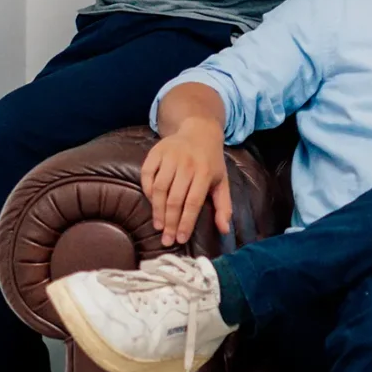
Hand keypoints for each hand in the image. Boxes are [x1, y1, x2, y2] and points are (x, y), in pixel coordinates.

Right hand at [141, 122, 230, 246]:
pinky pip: (147, 174)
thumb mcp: (222, 182)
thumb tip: (224, 230)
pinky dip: (147, 190)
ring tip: (159, 226)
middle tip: (166, 240)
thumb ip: (224, 206)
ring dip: (157, 210)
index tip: (180, 239)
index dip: (186, 223)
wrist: (199, 131)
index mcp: (205, 172)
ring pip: (160, 188)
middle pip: (175, 199)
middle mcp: (187, 164)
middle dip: (170, 222)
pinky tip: (152, 204)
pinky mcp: (156, 152)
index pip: (193, 203)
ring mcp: (170, 156)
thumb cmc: (210, 162)